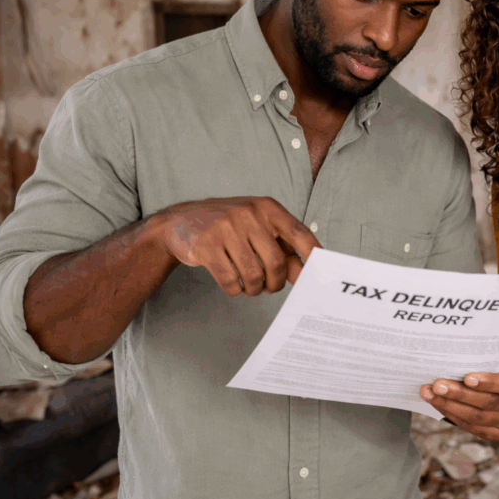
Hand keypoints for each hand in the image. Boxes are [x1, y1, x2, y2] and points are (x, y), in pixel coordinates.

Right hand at [156, 196, 321, 296]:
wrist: (180, 222)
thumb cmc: (227, 227)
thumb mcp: (257, 228)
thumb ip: (281, 247)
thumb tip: (302, 273)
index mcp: (266, 208)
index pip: (299, 233)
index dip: (312, 254)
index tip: (318, 272)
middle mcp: (248, 215)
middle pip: (277, 262)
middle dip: (276, 283)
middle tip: (270, 287)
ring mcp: (226, 229)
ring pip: (254, 275)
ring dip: (255, 289)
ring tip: (251, 287)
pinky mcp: (206, 246)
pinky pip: (230, 281)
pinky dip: (235, 290)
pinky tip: (234, 285)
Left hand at [420, 361, 498, 439]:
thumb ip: (487, 357)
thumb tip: (454, 354)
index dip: (489, 382)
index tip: (467, 377)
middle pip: (489, 403)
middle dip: (459, 394)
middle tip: (437, 385)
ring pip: (477, 418)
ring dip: (449, 406)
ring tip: (429, 393)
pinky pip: (473, 427)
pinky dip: (453, 415)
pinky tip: (438, 404)